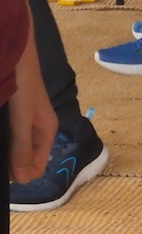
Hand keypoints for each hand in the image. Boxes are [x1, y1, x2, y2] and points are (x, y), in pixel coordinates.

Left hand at [9, 34, 56, 184]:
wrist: (14, 50)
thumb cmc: (22, 83)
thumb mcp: (22, 118)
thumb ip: (22, 148)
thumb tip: (24, 182)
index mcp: (46, 132)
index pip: (36, 168)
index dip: (20, 175)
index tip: (0, 176)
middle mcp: (35, 129)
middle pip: (23, 159)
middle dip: (8, 165)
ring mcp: (22, 121)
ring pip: (12, 147)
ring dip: (2, 153)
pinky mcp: (10, 114)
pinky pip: (5, 135)